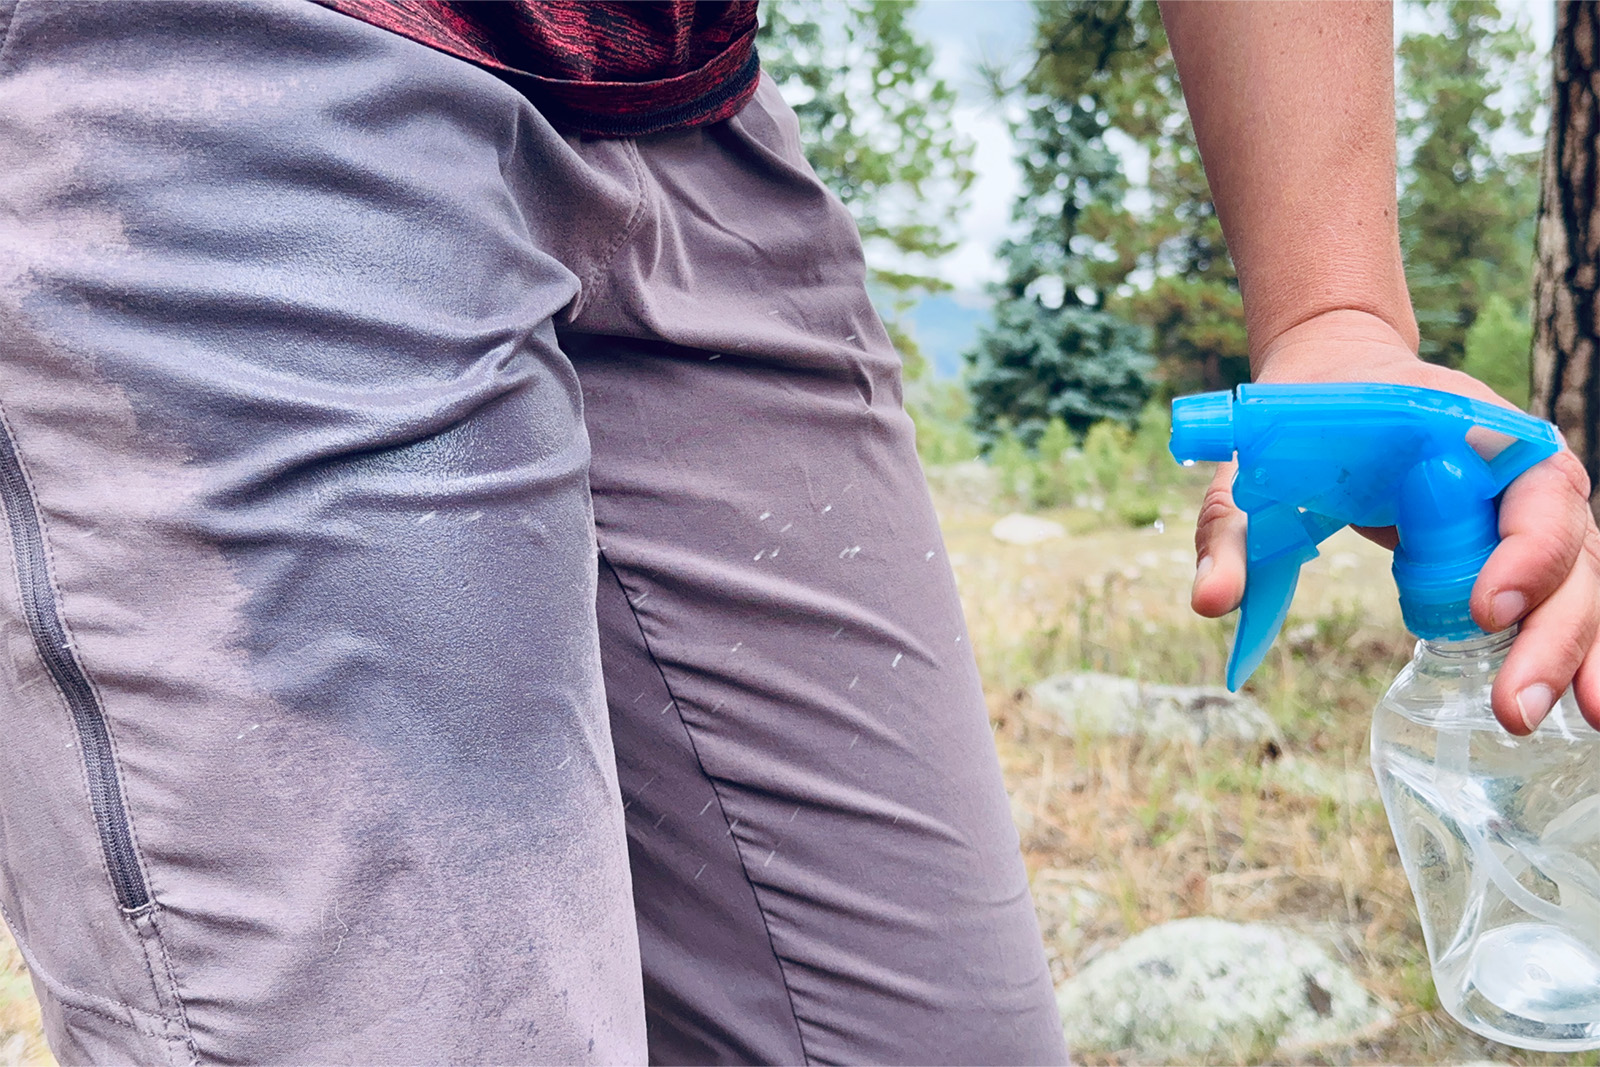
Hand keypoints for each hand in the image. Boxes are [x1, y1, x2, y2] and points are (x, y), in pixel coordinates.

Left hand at [1191, 309, 1599, 734]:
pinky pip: (1560, 593)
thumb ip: (1232, 529)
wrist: (1336, 378)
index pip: (1531, 491)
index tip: (1483, 609)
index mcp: (1472, 429)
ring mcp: (1529, 506)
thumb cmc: (1303, 421)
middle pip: (1570, 549)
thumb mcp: (1255, 468)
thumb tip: (1211, 602)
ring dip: (1580, 652)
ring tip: (1580, 720)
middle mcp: (1520, 466)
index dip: (1524, 553)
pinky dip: (1576, 647)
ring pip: (1581, 579)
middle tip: (1513, 706)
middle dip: (1552, 632)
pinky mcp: (1519, 542)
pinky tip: (1582, 706)